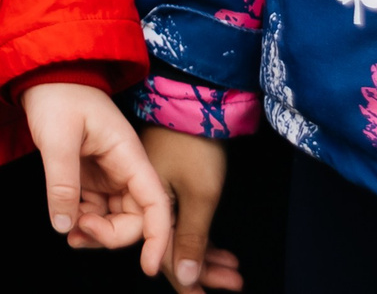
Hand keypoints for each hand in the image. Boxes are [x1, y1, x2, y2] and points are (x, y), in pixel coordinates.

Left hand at [21, 83, 173, 276]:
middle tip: (78, 231)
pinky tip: (65, 219)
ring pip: (114, 218)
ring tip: (68, 228)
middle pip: (135, 218)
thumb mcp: (57, 139)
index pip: (156, 204)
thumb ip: (63, 183)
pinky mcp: (92, 176)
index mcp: (129, 156)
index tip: (149, 267)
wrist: (45, 73)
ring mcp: (109, 173)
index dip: (158, 238)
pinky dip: (82, 220)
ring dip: (95, 231)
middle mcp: (124, 168)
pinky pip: (95, 209)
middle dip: (111, 235)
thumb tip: (65, 225)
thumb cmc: (58, 95)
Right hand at [142, 127, 243, 290]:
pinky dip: (203, 237)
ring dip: (207, 256)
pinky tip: (221, 251)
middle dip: (202, 270)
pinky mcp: (170, 186)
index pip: (160, 254)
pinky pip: (184, 221)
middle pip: (171, 247)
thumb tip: (186, 277)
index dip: (184, 280)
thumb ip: (191, 238)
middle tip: (231, 283)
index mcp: (143, 204)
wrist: (197, 102)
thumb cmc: (196, 144)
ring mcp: (157, 193)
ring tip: (233, 272)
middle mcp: (144, 201)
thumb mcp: (199, 195)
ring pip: (180, 236)